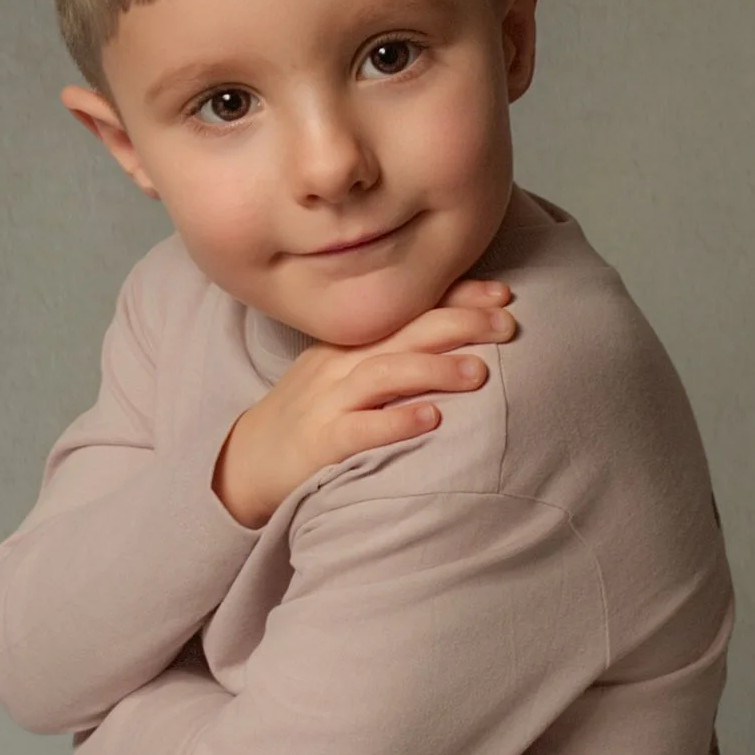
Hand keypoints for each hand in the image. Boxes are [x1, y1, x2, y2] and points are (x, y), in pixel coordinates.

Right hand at [211, 280, 518, 528]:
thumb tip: (459, 339)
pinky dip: (396, 421)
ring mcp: (328, 402)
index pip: (409, 307)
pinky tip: (432, 418)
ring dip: (435, 368)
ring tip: (480, 372)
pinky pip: (360, 429)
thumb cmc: (309, 417)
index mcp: (351, 343)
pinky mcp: (320, 444)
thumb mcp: (344, 371)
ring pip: (385, 373)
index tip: (503, 294)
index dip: (457, 296)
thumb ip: (393, 353)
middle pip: (405, 331)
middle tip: (508, 325)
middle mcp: (340, 364)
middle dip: (461, 323)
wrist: (247, 461)